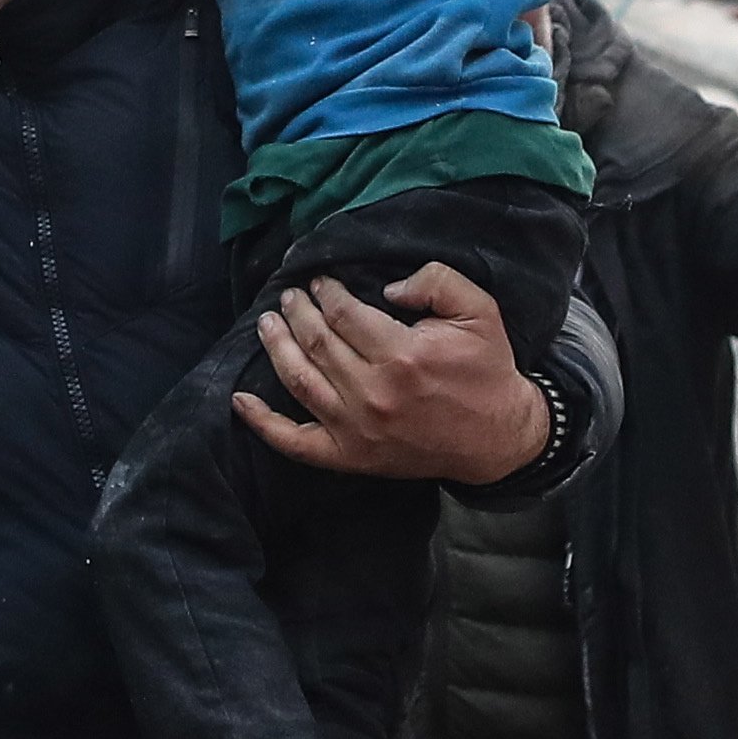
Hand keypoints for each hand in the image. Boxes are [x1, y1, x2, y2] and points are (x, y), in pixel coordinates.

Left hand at [235, 262, 552, 484]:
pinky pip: (295, 443)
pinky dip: (263, 423)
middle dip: (297, 313)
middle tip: (289, 296)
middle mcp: (372, 393)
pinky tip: (241, 401)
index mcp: (402, 355)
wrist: (497, 438)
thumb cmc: (486, 371)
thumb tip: (386, 289)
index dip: (326, 291)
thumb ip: (436, 281)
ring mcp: (356, 429)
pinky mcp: (350, 457)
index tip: (320, 281)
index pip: (344, 313)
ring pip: (299, 382)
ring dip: (276, 348)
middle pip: (317, 343)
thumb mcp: (480, 311)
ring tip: (267, 324)